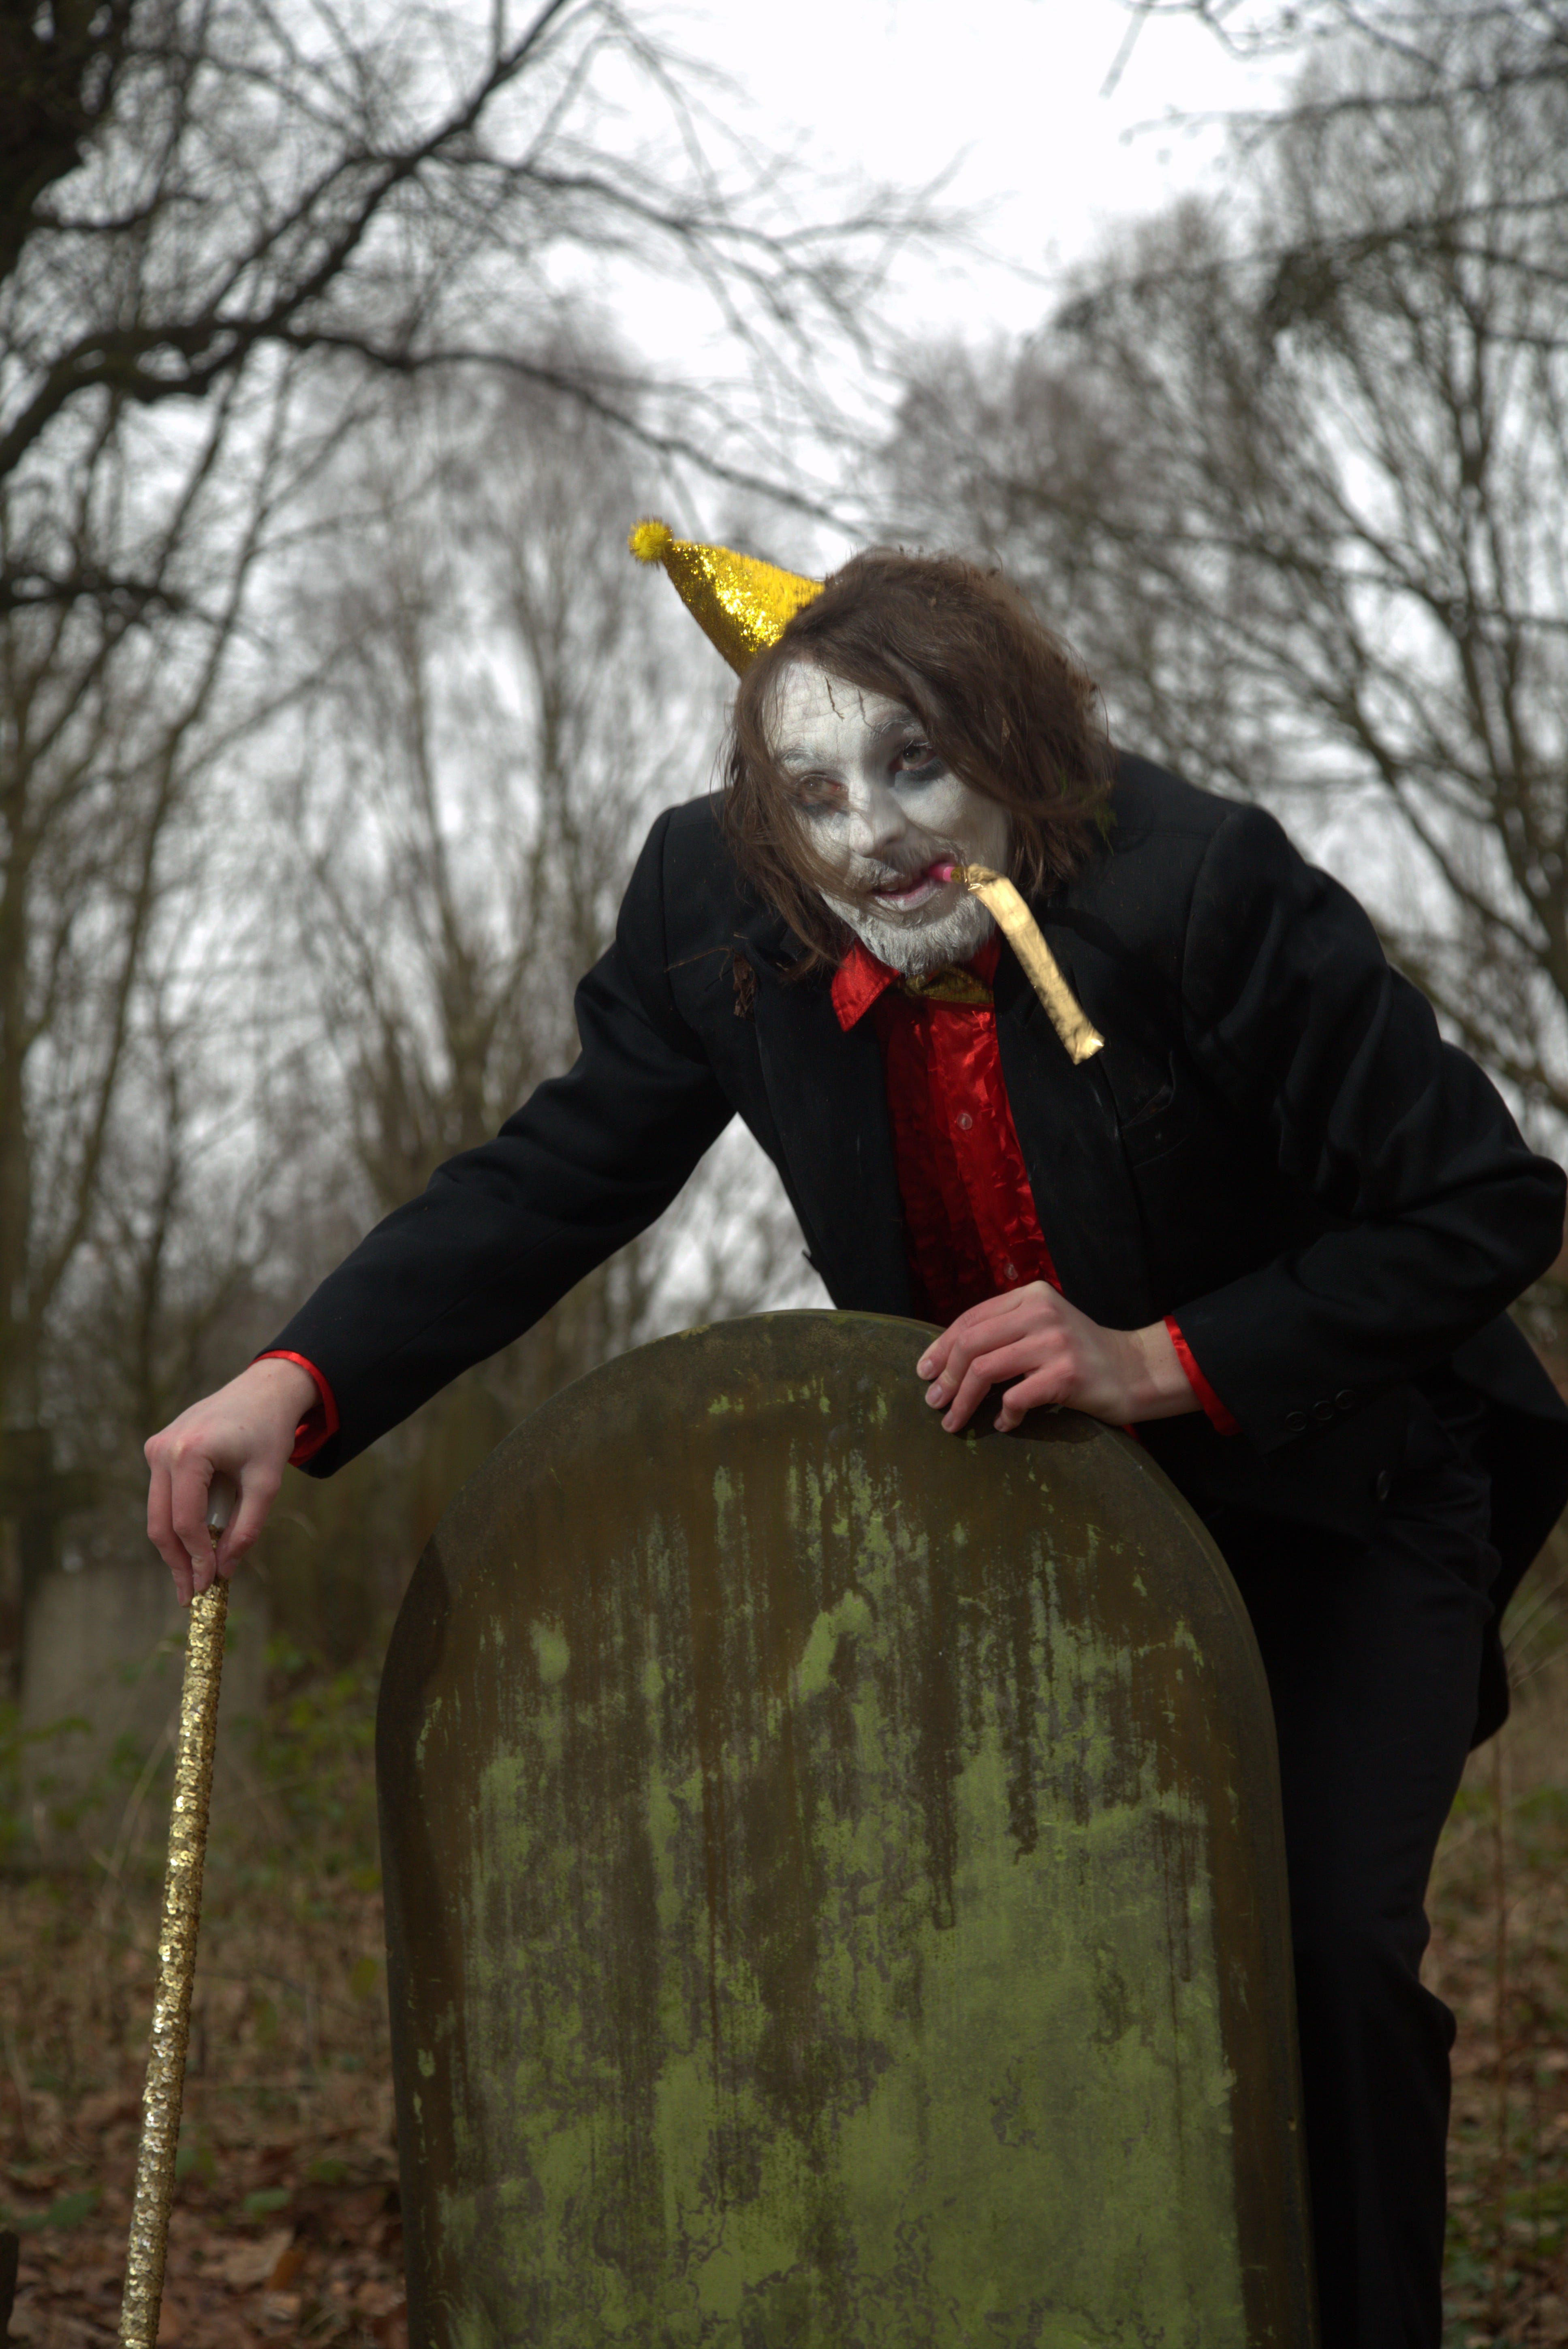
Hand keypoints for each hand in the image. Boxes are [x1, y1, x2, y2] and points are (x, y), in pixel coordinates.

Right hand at [145, 1357, 316, 1603]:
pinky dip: (175, 1522)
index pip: (186, 1521)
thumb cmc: (269, 1433)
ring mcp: (156, 1447)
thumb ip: (246, 1529)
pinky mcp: (158, 1448)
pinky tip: (192, 1545)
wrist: (263, 1390)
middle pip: (161, 1522)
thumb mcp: (267, 1484)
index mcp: (190, 1453)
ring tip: (190, 1577)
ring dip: (174, 1547)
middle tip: (190, 1595)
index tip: (208, 1587)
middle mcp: (164, 1449)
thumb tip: (223, 1570)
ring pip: (157, 1512)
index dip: (196, 1559)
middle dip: (177, 1562)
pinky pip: (162, 1496)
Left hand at [915, 1283, 1199, 1434]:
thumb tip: (947, 1359)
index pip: (972, 1318)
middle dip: (946, 1376)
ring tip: (953, 1422)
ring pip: (985, 1370)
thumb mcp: (1043, 1326)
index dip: (941, 1346)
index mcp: (1031, 1296)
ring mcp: (1054, 1342)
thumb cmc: (1081, 1353)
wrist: (1134, 1371)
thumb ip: (1005, 1330)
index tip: (925, 1371)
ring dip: (963, 1401)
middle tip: (933, 1402)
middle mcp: (1041, 1313)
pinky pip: (1016, 1398)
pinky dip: (1004, 1416)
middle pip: (971, 1344)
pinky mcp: (1066, 1374)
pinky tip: (1004, 1425)